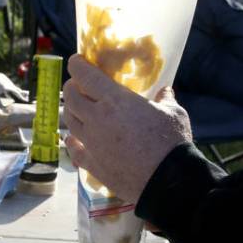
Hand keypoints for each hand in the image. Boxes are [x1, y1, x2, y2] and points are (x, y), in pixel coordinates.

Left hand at [63, 54, 192, 202]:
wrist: (167, 180)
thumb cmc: (171, 142)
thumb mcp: (173, 113)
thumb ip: (165, 99)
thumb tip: (166, 91)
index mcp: (115, 100)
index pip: (85, 75)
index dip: (77, 65)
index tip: (77, 62)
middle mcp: (97, 119)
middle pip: (70, 97)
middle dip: (71, 87)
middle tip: (78, 86)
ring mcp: (91, 142)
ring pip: (69, 121)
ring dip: (71, 112)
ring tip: (78, 109)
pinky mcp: (92, 163)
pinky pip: (74, 149)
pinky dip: (72, 141)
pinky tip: (73, 139)